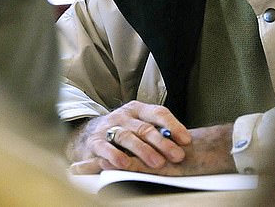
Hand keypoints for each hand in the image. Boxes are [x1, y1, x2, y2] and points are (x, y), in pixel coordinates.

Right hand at [67, 101, 190, 173]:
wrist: (87, 133)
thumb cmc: (122, 131)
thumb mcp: (139, 125)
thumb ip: (156, 130)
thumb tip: (182, 142)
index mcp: (138, 109)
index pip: (158, 113)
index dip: (173, 126)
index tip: (186, 140)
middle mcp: (124, 116)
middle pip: (145, 128)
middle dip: (162, 143)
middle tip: (176, 155)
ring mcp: (109, 127)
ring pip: (128, 137)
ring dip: (143, 151)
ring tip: (157, 163)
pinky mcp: (95, 141)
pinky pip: (105, 147)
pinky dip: (115, 156)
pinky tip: (125, 164)